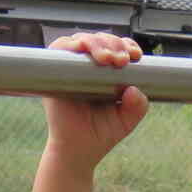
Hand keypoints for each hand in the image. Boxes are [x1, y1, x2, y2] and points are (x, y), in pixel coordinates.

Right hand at [42, 32, 148, 171]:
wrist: (77, 152)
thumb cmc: (101, 134)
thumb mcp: (127, 120)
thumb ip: (137, 106)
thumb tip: (133, 89)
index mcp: (107, 72)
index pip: (117, 47)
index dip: (127, 45)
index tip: (136, 56)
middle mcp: (88, 66)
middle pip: (101, 40)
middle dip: (114, 44)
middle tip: (121, 60)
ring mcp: (70, 68)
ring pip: (82, 39)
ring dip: (96, 43)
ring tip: (107, 58)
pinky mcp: (54, 73)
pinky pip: (59, 49)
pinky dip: (70, 44)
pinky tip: (82, 48)